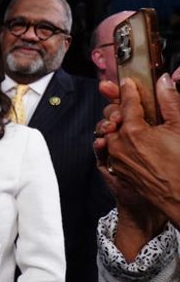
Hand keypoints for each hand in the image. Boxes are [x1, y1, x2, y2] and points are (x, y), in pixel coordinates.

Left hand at [100, 76, 179, 225]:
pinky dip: (117, 142)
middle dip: (118, 108)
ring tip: (128, 122)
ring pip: (109, 134)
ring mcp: (116, 159)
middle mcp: (118, 145)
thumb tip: (164, 81)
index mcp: (132, 132)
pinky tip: (130, 141)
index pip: (127, 103)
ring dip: (117, 126)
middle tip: (126, 102)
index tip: (129, 83)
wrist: (179, 199)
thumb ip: (169, 101)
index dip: (129, 90)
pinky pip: (111, 150)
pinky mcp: (116, 170)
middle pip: (112, 118)